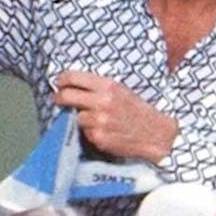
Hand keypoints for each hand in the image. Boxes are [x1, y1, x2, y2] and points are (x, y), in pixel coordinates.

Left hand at [53, 71, 179, 161]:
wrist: (156, 134)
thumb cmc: (137, 111)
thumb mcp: (121, 91)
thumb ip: (98, 87)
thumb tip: (72, 85)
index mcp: (107, 86)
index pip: (72, 77)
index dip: (61, 80)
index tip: (59, 84)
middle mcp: (102, 102)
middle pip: (65, 96)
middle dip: (58, 98)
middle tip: (59, 100)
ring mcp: (99, 121)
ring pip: (75, 117)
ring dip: (79, 118)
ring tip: (93, 120)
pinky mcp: (99, 138)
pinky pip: (84, 132)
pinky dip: (89, 132)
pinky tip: (103, 131)